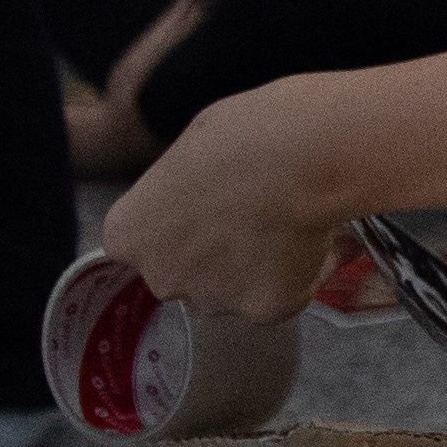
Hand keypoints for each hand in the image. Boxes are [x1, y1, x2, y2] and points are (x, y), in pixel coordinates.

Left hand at [100, 82, 348, 323]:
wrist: (298, 161)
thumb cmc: (239, 135)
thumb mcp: (192, 150)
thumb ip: (187, 189)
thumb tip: (220, 199)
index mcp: (128, 233)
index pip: (140, 244)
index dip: (176, 229)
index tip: (205, 209)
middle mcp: (160, 276)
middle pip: (184, 274)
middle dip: (213, 256)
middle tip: (252, 219)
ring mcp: (212, 299)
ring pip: (233, 291)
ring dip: (255, 271)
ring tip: (291, 231)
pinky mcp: (265, 311)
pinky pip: (283, 298)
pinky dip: (301, 276)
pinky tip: (319, 242)